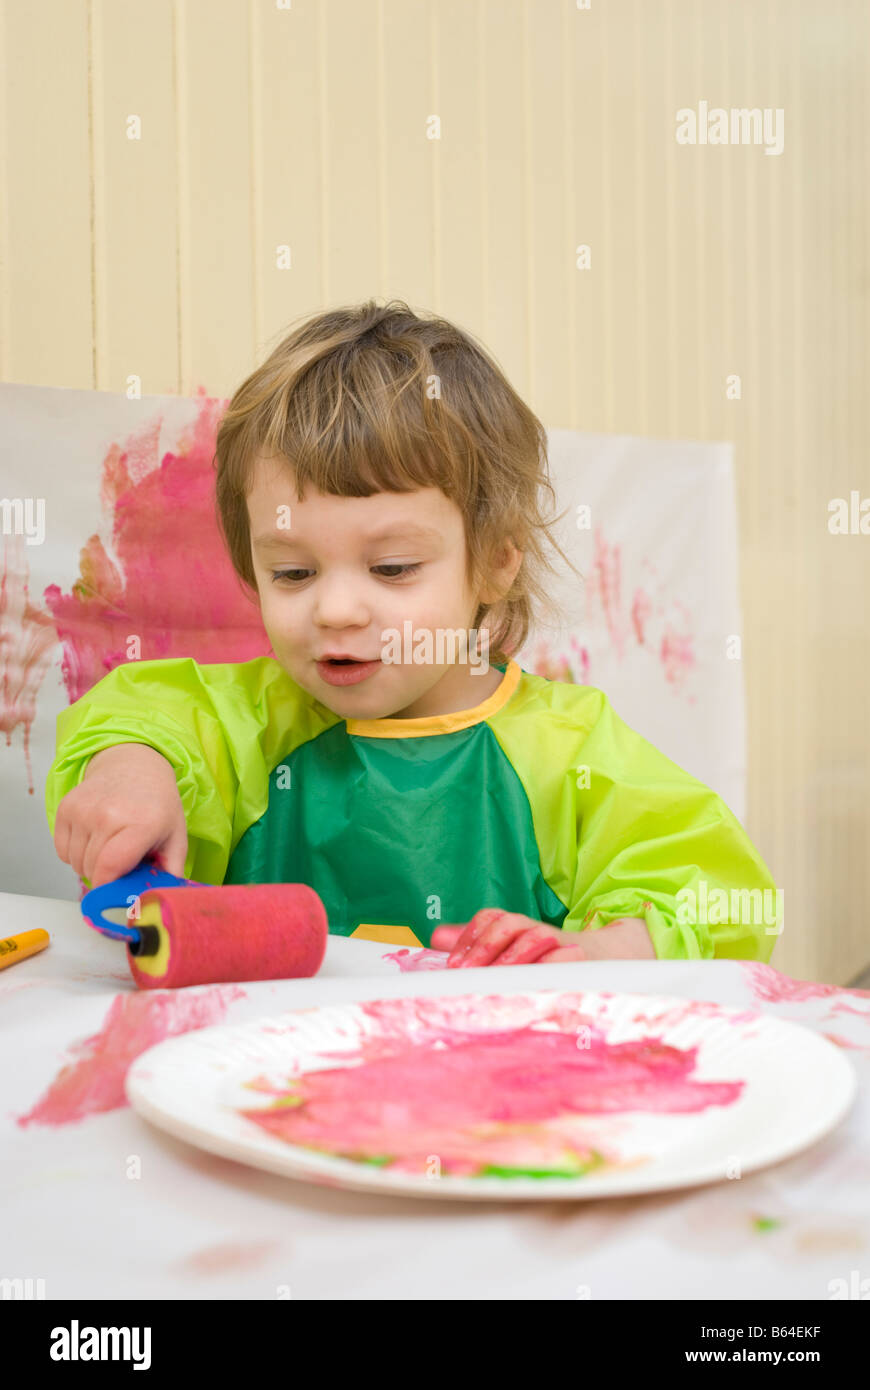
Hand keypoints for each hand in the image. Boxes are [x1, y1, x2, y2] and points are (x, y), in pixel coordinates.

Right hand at [53, 742, 187, 888]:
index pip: (110, 867)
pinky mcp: (66, 808)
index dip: (108, 887)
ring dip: (89, 865)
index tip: (115, 892)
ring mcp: (83, 810)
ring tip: (108, 848)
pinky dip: (74, 853)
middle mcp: (108, 814)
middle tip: (121, 864)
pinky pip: (61, 850)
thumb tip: (161, 902)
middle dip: (104, 876)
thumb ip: (170, 873)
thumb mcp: (175, 837)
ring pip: (75, 862)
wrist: (135, 765)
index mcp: (140, 823)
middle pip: (91, 869)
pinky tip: (93, 838)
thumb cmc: (156, 804)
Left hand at [430, 909, 588, 966]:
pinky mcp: (580, 958)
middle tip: (465, 972)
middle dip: (484, 947)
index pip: (490, 918)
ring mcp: (559, 941)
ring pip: (534, 937)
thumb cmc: (544, 957)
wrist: (600, 958)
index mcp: (517, 925)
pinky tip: (533, 982)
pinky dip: (549, 965)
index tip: (453, 964)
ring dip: (512, 956)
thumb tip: (436, 936)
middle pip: (508, 924)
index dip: (470, 936)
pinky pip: (564, 957)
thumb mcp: (508, 949)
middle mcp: (535, 928)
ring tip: (494, 977)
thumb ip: (475, 942)